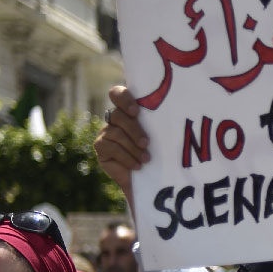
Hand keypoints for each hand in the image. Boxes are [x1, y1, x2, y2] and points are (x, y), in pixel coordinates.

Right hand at [94, 86, 150, 206]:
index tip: (136, 111)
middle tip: (146, 143)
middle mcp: (115, 118)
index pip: (117, 93)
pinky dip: (126, 158)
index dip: (123, 99)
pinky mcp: (100, 146)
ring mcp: (105, 131)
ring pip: (115, 133)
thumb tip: (172, 113)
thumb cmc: (158, 152)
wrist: (149, 177)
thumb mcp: (160, 136)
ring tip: (146, 159)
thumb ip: (158, 123)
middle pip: (117, 115)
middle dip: (134, 130)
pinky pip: (111, 148)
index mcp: (129, 109)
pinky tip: (137, 166)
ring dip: (133, 148)